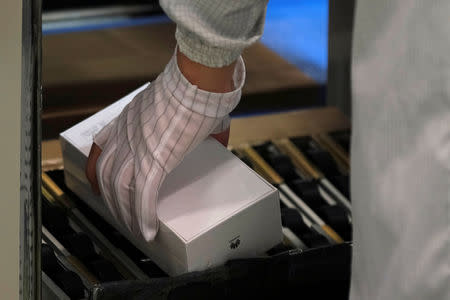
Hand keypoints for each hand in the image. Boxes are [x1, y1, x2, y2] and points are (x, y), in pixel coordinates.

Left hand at [84, 47, 243, 240]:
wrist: (199, 79)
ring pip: (119, 190)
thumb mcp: (188, 104)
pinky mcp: (154, 160)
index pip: (101, 148)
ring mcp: (137, 148)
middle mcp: (126, 134)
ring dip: (125, 214)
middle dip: (111, 199)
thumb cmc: (198, 86)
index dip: (99, 171)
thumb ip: (196, 123)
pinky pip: (143, 196)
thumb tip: (219, 138)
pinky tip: (149, 230)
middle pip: (106, 174)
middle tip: (122, 215)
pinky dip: (144, 216)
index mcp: (131, 119)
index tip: (103, 185)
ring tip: (136, 230)